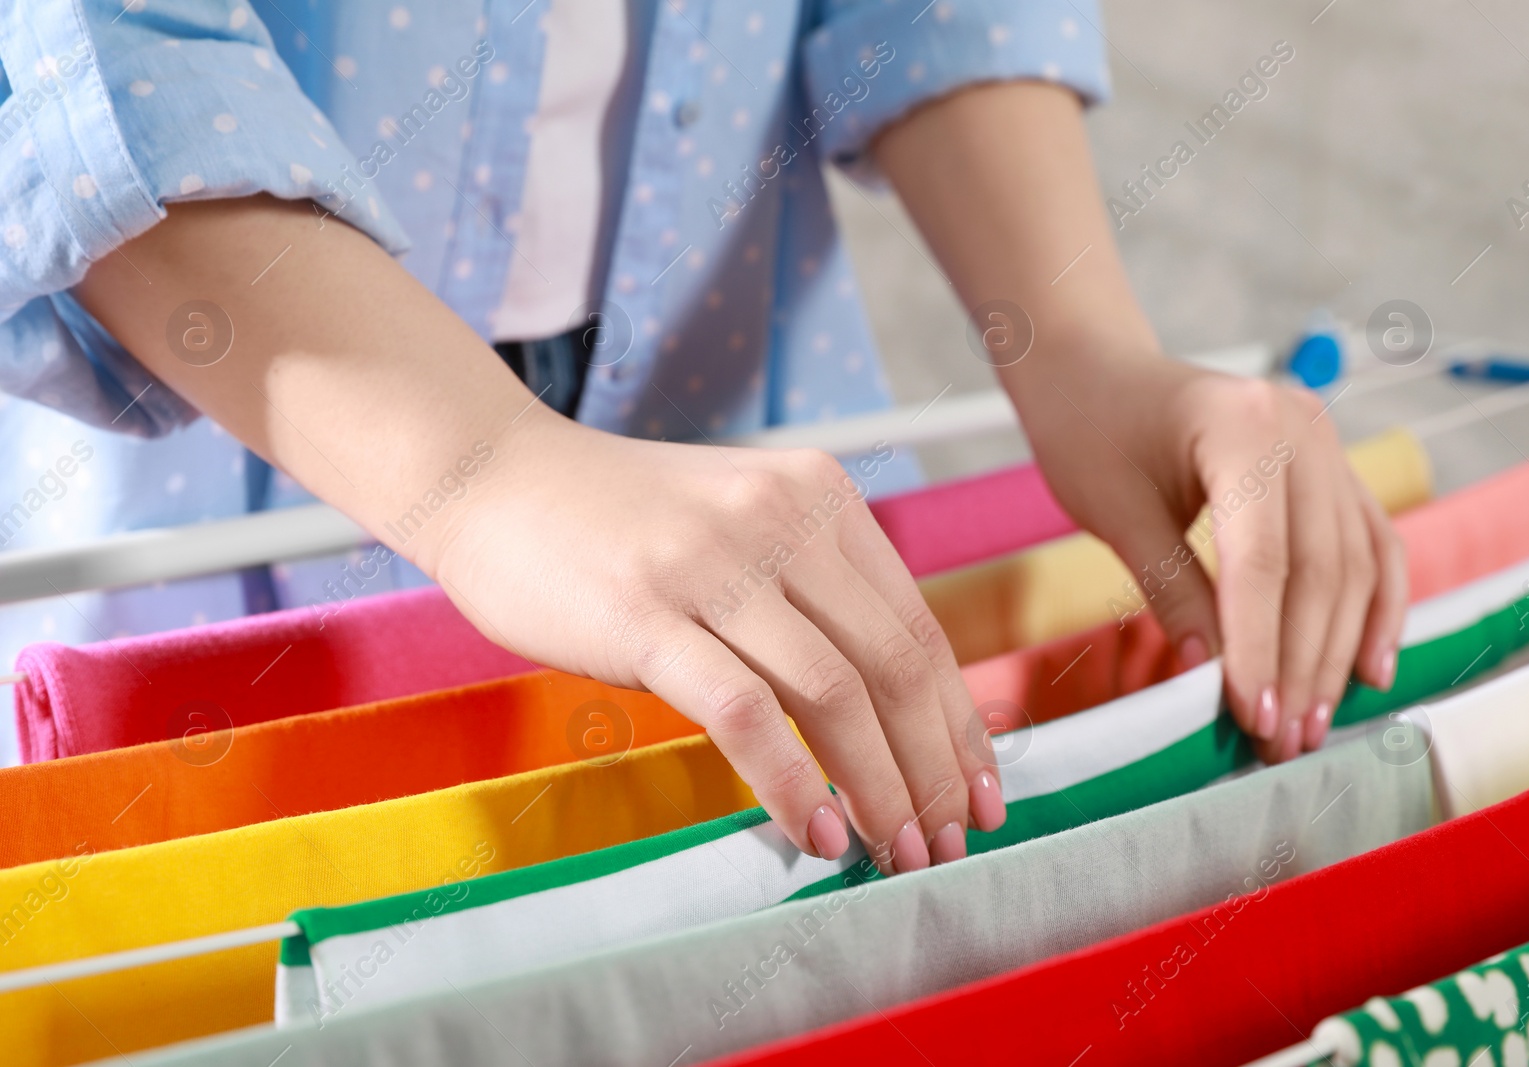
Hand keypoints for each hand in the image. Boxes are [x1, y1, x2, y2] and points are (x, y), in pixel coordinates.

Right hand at [432, 419, 1004, 869]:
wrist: (492, 478)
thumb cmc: (619, 522)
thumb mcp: (741, 524)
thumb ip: (812, 589)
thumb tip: (887, 708)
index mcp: (820, 497)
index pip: (918, 626)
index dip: (958, 721)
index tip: (980, 792)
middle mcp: (782, 519)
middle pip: (894, 664)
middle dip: (933, 769)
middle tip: (946, 845)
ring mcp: (715, 564)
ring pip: (835, 694)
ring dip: (878, 789)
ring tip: (894, 854)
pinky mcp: (647, 614)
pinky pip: (744, 714)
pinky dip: (790, 783)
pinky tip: (812, 833)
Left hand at [1017, 348, 1406, 760]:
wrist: (1096, 372)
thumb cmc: (1090, 432)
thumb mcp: (1115, 513)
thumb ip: (1170, 590)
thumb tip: (1210, 677)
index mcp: (1241, 427)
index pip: (1264, 561)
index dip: (1261, 648)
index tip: (1253, 720)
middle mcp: (1300, 427)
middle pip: (1320, 570)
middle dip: (1302, 665)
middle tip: (1283, 741)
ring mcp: (1325, 440)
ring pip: (1355, 564)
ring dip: (1340, 650)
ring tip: (1315, 723)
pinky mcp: (1331, 462)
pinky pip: (1370, 541)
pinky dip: (1374, 606)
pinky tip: (1369, 668)